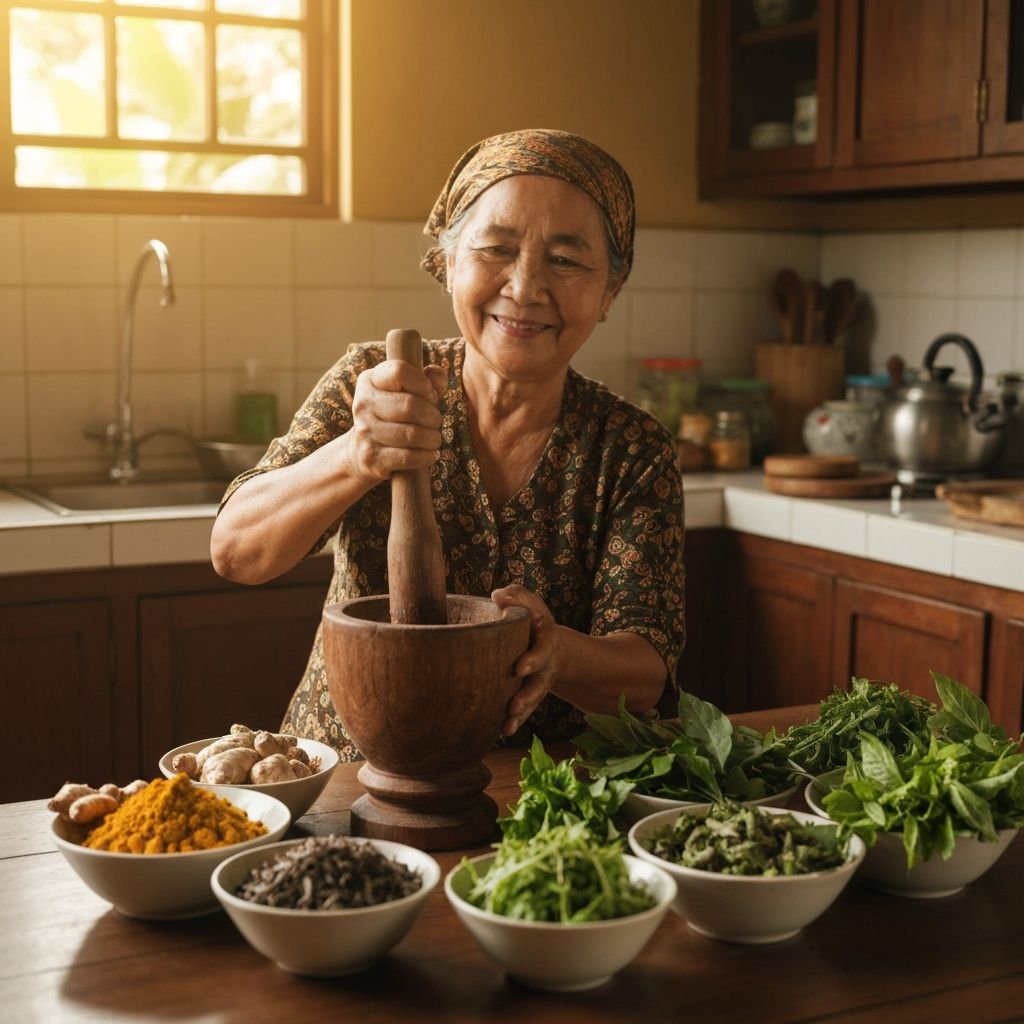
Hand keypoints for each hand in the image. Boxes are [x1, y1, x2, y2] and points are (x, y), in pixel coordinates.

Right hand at [345, 360, 446, 481]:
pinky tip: (429, 453)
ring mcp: (365, 431)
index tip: (429, 395)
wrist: (360, 451)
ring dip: (432, 438)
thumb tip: (437, 373)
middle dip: (433, 416)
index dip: (423, 384)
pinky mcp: (372, 457)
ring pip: (412, 434)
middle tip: (435, 421)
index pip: (399, 372)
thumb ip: (428, 381)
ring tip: (433, 438)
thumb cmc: (394, 416)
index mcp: (370, 381)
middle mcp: (363, 404)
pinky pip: (409, 457)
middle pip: (410, 406)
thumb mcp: (406, 393)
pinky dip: (426, 456)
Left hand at [491, 584, 563, 736]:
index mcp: (546, 641)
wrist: (547, 642)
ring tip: (507, 723)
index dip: (533, 659)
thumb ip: (517, 596)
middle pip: (539, 684)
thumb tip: (498, 597)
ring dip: (521, 714)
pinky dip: (515, 722)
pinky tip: (502, 732)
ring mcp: (537, 683)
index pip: (542, 650)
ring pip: (531, 702)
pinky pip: (524, 712)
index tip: (519, 668)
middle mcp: (544, 666)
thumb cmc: (532, 619)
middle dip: (528, 696)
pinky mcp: (528, 695)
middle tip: (514, 706)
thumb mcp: (529, 603)